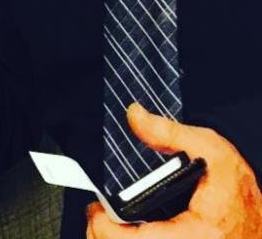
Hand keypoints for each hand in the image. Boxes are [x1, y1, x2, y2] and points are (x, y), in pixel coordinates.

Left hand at [86, 104, 261, 237]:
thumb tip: (135, 115)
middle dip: (102, 235)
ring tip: (109, 223)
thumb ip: (170, 132)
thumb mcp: (213, 151)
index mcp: (195, 235)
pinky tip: (126, 232)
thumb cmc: (240, 194)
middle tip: (97, 215)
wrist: (259, 223)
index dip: (105, 228)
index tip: (95, 210)